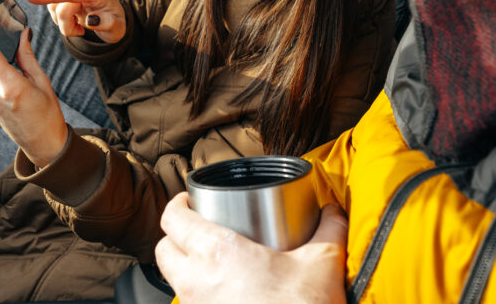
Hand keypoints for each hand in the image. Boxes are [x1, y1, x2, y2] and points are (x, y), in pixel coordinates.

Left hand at [0, 14, 68, 167]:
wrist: (44, 147)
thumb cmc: (48, 115)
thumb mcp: (42, 82)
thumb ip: (27, 56)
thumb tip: (21, 34)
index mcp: (11, 86)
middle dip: (4, 52)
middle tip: (22, 55)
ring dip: (6, 66)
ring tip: (26, 84)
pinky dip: (4, 76)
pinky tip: (20, 90)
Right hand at [26, 0, 125, 42]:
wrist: (111, 16)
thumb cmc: (114, 24)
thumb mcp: (116, 30)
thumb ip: (106, 24)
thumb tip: (92, 19)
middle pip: (60, 4)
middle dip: (66, 23)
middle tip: (79, 30)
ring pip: (53, 4)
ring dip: (61, 20)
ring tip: (78, 23)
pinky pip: (51, 3)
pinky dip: (59, 15)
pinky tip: (73, 15)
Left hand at [155, 193, 347, 303]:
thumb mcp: (323, 264)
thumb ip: (329, 229)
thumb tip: (333, 211)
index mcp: (218, 253)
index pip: (173, 219)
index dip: (178, 204)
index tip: (189, 200)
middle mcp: (197, 282)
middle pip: (163, 250)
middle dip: (175, 236)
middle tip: (197, 229)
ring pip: (173, 280)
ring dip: (185, 267)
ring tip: (210, 261)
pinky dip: (198, 294)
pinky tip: (222, 292)